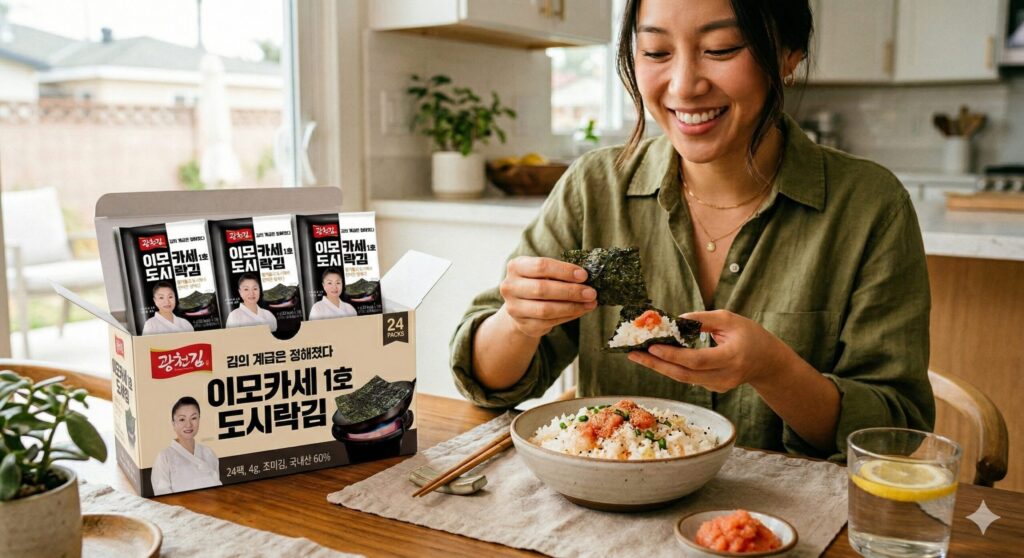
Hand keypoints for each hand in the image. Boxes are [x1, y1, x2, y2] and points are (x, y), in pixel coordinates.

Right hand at [498, 256, 597, 337]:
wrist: (521, 306)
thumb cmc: (537, 282)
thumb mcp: (544, 272)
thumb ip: (560, 273)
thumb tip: (585, 279)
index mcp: (515, 266)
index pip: (541, 266)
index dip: (564, 271)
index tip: (584, 275)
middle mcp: (510, 287)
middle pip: (543, 289)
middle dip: (571, 291)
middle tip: (591, 292)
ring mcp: (514, 308)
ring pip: (546, 309)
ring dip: (572, 306)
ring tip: (590, 303)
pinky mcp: (523, 325)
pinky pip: (549, 322)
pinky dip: (568, 316)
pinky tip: (580, 311)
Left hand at [627, 309, 789, 391]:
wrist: (767, 362)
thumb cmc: (750, 335)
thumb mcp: (729, 319)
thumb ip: (702, 319)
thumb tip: (674, 321)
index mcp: (732, 357)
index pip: (698, 361)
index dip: (673, 355)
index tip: (652, 346)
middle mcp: (725, 377)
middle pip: (684, 375)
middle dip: (656, 365)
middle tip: (633, 353)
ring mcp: (719, 386)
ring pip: (683, 379)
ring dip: (659, 367)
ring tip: (637, 354)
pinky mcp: (713, 388)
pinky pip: (689, 378)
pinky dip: (671, 368)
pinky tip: (656, 358)